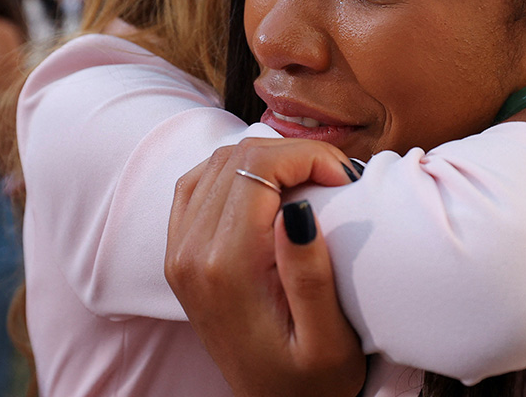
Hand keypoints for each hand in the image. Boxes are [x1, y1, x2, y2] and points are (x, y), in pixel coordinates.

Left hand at [166, 138, 365, 396]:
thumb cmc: (311, 382)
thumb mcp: (329, 343)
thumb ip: (311, 277)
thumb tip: (297, 210)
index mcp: (226, 268)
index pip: (258, 166)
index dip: (308, 156)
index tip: (346, 177)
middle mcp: (190, 254)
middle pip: (236, 157)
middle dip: (293, 152)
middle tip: (337, 176)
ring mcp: (178, 252)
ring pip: (215, 162)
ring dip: (266, 157)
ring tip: (310, 180)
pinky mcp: (180, 253)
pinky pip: (197, 184)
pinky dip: (234, 170)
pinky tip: (269, 187)